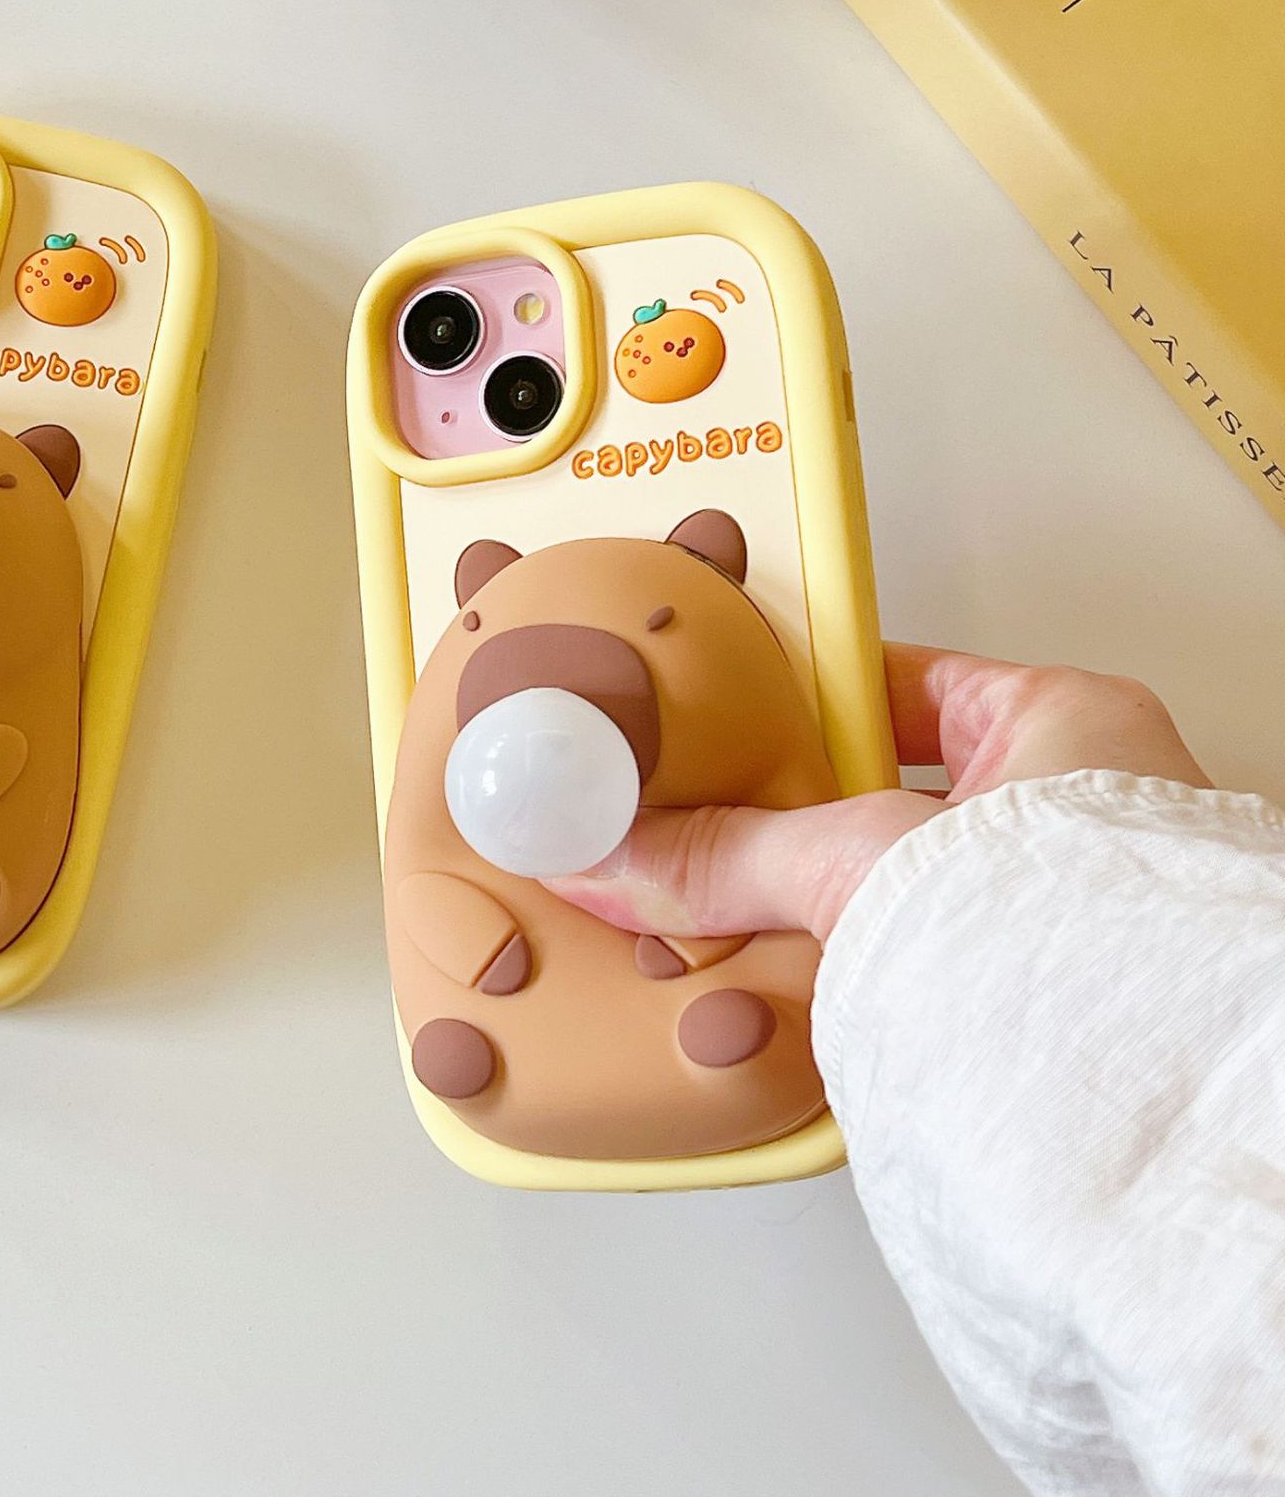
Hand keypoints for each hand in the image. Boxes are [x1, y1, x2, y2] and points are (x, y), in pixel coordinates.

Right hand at [545, 644, 1210, 944]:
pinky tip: (794, 993)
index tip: (721, 713)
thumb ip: (730, 851)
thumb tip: (623, 854)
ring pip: (901, 888)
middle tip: (708, 822)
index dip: (799, 698)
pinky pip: (921, 966)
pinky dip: (857, 980)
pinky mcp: (1040, 999)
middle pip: (889, 793)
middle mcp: (1079, 810)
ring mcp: (1066, 910)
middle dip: (796, 821)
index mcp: (1066, 724)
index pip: (899, 684)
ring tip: (731, 915)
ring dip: (821, 909)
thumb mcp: (862, 856)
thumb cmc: (1093, 935)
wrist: (1152, 1090)